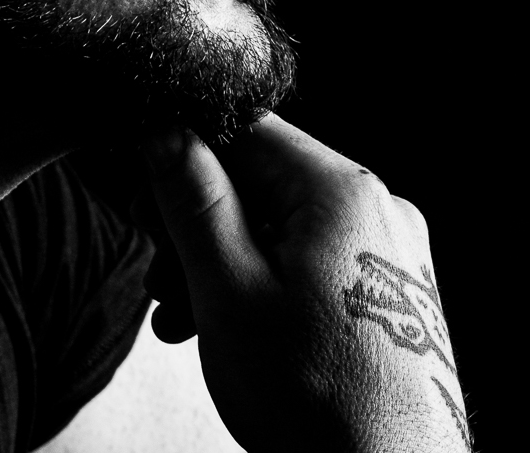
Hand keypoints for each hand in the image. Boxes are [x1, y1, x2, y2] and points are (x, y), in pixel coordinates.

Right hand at [142, 115, 471, 452]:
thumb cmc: (316, 402)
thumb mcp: (227, 289)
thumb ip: (191, 198)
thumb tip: (162, 128)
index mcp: (342, 190)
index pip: (244, 130)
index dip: (183, 155)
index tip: (146, 197)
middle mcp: (374, 207)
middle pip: (258, 181)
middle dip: (196, 224)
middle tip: (160, 273)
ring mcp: (384, 249)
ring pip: (276, 224)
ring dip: (217, 260)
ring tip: (181, 314)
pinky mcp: (383, 288)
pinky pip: (305, 259)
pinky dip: (257, 281)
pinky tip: (218, 324)